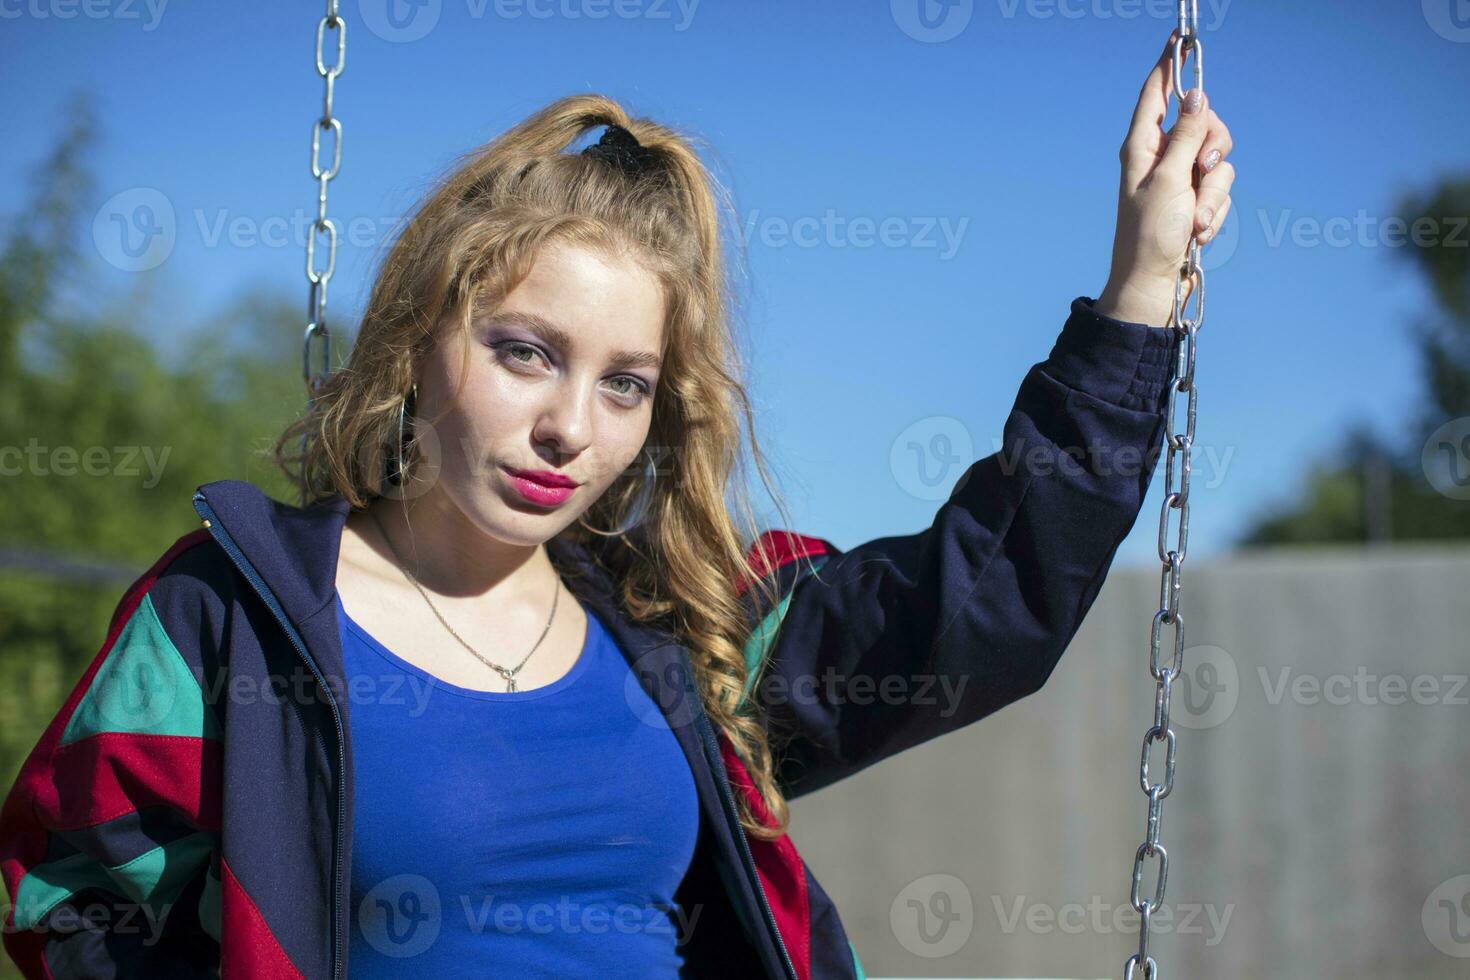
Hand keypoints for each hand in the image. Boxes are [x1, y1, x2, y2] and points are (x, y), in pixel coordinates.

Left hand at [1095, 30, 1235, 327]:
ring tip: (1193, 220)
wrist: (1155, 284)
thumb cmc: (1150, 235)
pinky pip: (1221, 191)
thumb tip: (1197, 95)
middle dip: (1213, 148)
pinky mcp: (1196, 201)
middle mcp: (1161, 159)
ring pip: (1219, 161)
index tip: (1180, 38)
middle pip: (1204, 123)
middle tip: (1203, 172)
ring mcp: (1181, 180)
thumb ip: (1187, 137)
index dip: (1169, 65)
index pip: (1156, 94)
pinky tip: (1196, 233)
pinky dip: (1213, 213)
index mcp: (1141, 148)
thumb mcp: (1168, 181)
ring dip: (1212, 194)